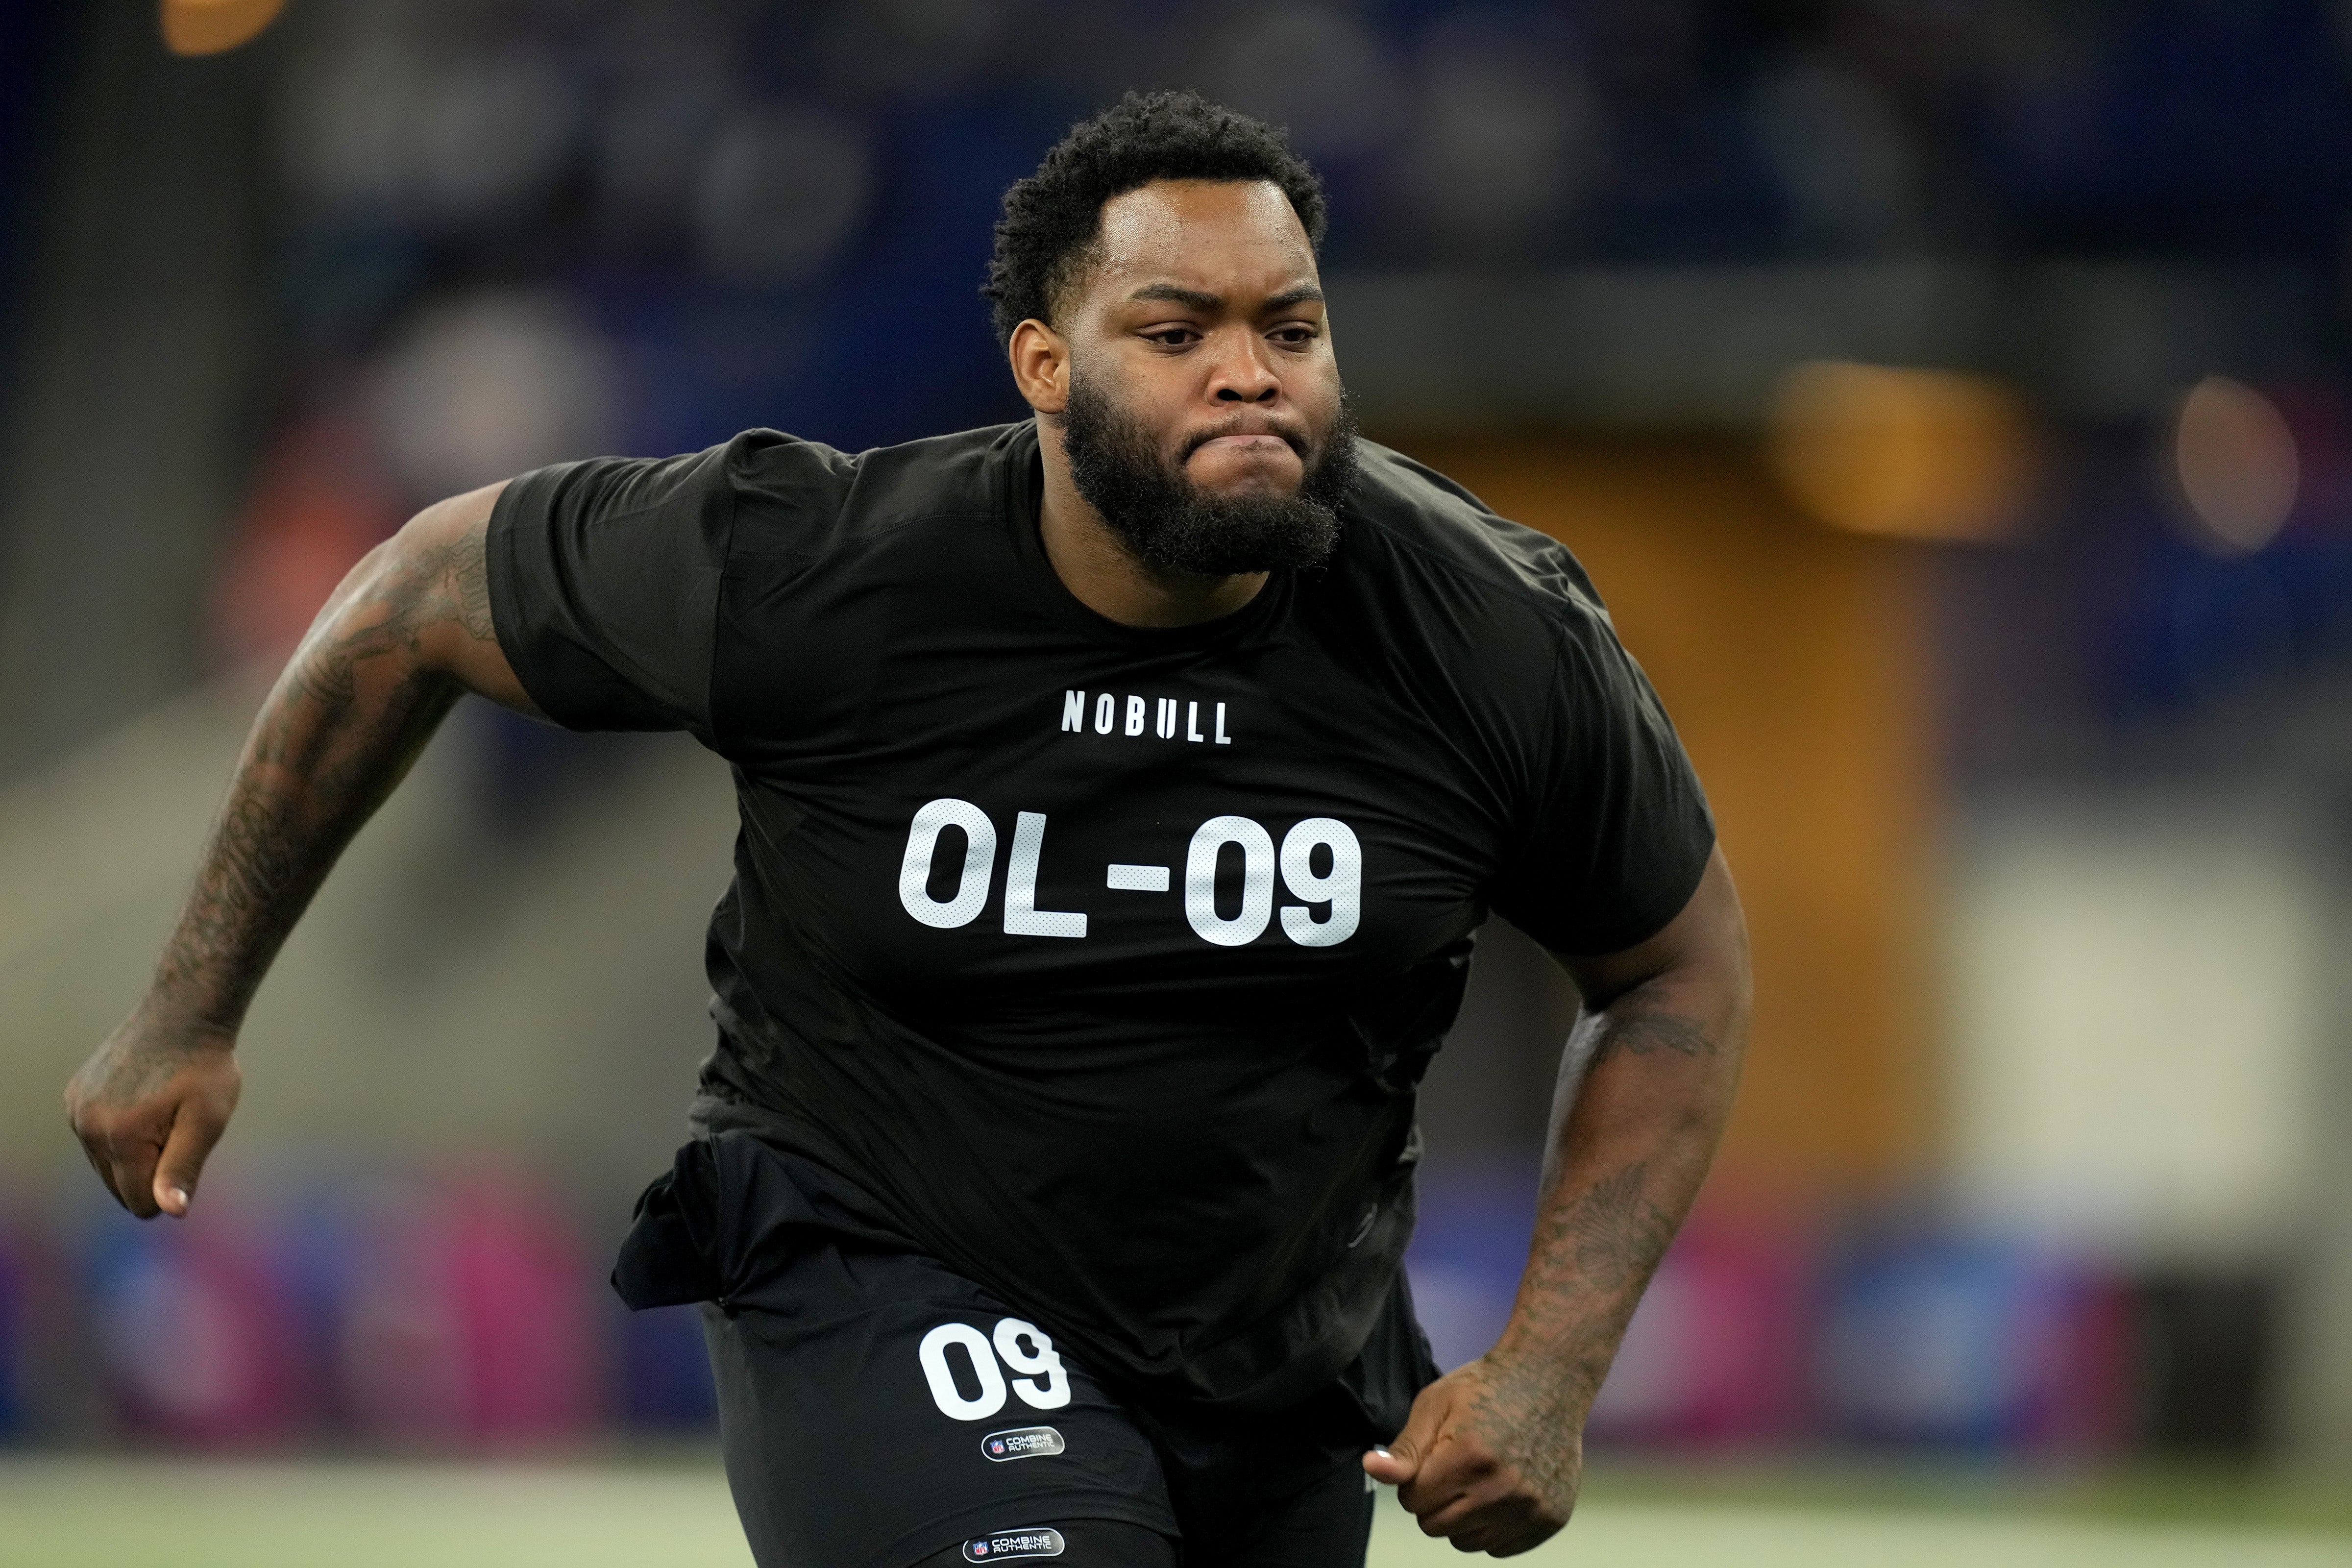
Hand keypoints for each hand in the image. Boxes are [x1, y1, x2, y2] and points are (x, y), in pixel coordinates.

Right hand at [64, 1011, 241, 1218]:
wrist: (184, 1014)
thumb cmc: (204, 1069)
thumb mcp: (207, 1120)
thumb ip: (183, 1168)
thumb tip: (170, 1211)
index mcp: (120, 1138)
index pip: (140, 1202)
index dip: (170, 1188)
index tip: (187, 1147)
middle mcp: (87, 1127)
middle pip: (119, 1186)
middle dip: (151, 1167)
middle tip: (176, 1126)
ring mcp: (76, 1110)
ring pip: (106, 1162)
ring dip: (136, 1148)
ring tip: (162, 1109)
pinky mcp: (74, 1095)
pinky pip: (96, 1135)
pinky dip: (119, 1129)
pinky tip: (143, 1097)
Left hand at [1362, 1353, 1583, 1555]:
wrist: (1549, 1379)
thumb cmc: (1486, 1388)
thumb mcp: (1435, 1405)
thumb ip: (1404, 1448)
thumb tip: (1371, 1468)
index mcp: (1469, 1457)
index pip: (1412, 1501)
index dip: (1415, 1478)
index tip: (1433, 1456)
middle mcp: (1503, 1489)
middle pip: (1435, 1527)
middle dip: (1434, 1499)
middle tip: (1453, 1466)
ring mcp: (1531, 1507)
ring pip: (1467, 1542)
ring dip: (1462, 1517)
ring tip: (1477, 1477)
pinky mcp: (1551, 1518)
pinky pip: (1501, 1548)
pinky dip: (1493, 1527)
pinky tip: (1501, 1490)